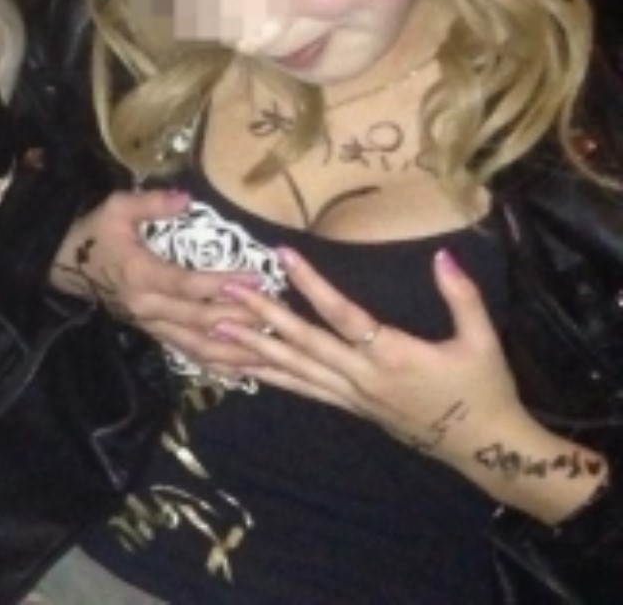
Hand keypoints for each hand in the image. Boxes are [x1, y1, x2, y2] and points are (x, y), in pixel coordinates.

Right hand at [51, 190, 266, 375]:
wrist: (67, 265)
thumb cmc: (95, 233)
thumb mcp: (116, 208)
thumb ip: (151, 204)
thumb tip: (186, 198)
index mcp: (139, 276)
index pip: (187, 284)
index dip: (222, 283)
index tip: (256, 277)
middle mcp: (147, 307)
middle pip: (199, 319)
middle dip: (240, 317)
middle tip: (277, 310)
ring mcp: (151, 325)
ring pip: (198, 345)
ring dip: (235, 349)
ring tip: (271, 348)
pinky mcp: (155, 333)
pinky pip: (189, 353)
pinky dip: (217, 363)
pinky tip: (245, 369)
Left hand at [219, 247, 525, 463]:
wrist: (486, 447)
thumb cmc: (484, 389)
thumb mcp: (482, 340)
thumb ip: (462, 295)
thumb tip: (443, 253)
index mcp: (392, 355)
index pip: (342, 314)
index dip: (311, 284)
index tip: (281, 255)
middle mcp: (363, 377)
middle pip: (304, 343)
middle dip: (262, 317)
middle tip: (224, 293)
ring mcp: (352, 396)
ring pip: (295, 370)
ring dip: (254, 350)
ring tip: (215, 331)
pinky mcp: (349, 407)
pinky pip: (302, 389)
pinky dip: (271, 377)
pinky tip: (243, 369)